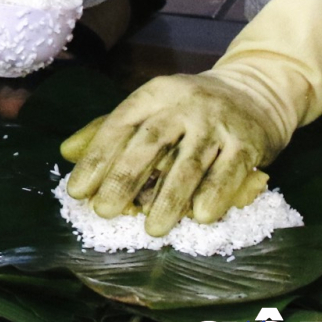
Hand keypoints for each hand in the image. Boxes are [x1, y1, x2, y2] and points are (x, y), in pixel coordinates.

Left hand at [61, 72, 275, 235]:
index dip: (96, 158)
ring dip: (170, 198)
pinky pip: (230, 171)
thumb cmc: (189, 109)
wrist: (257, 91)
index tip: (77, 192)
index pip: (119, 124)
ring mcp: (217, 123)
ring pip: (190, 162)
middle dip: (124, 177)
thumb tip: (65, 153)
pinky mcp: (248, 142)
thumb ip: (109, 129)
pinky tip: (200, 217)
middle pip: (150, 141)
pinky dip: (215, 195)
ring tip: (153, 229)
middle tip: (104, 211)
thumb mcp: (150, 107)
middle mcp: (184, 104)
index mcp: (154, 94)